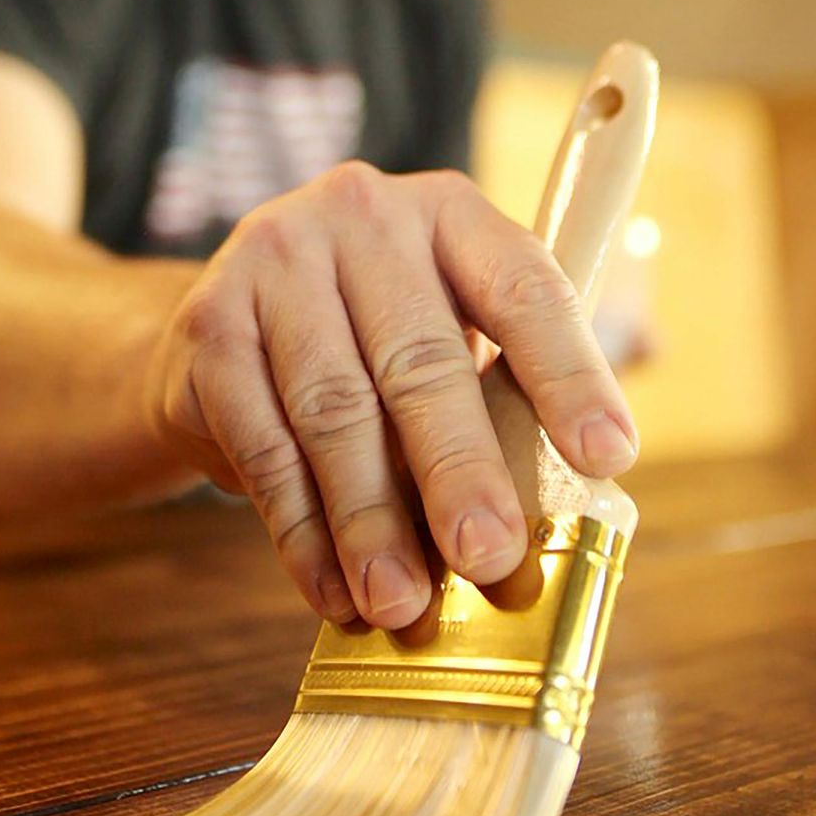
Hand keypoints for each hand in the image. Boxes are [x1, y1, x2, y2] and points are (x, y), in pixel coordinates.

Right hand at [142, 162, 638, 630]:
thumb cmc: (371, 341)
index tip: (608, 457)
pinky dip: (301, 532)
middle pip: (420, 359)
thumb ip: (509, 394)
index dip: (570, 375)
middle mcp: (362, 215)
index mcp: (450, 213)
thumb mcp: (448, 330)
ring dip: (370, 522)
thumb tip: (585, 493)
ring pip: (334, 412)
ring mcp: (274, 262)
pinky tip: (331, 590)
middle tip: (490, 558)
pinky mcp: (207, 324)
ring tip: (401, 602)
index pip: (524, 288)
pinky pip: (262, 445)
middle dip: (459, 472)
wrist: (222, 325)